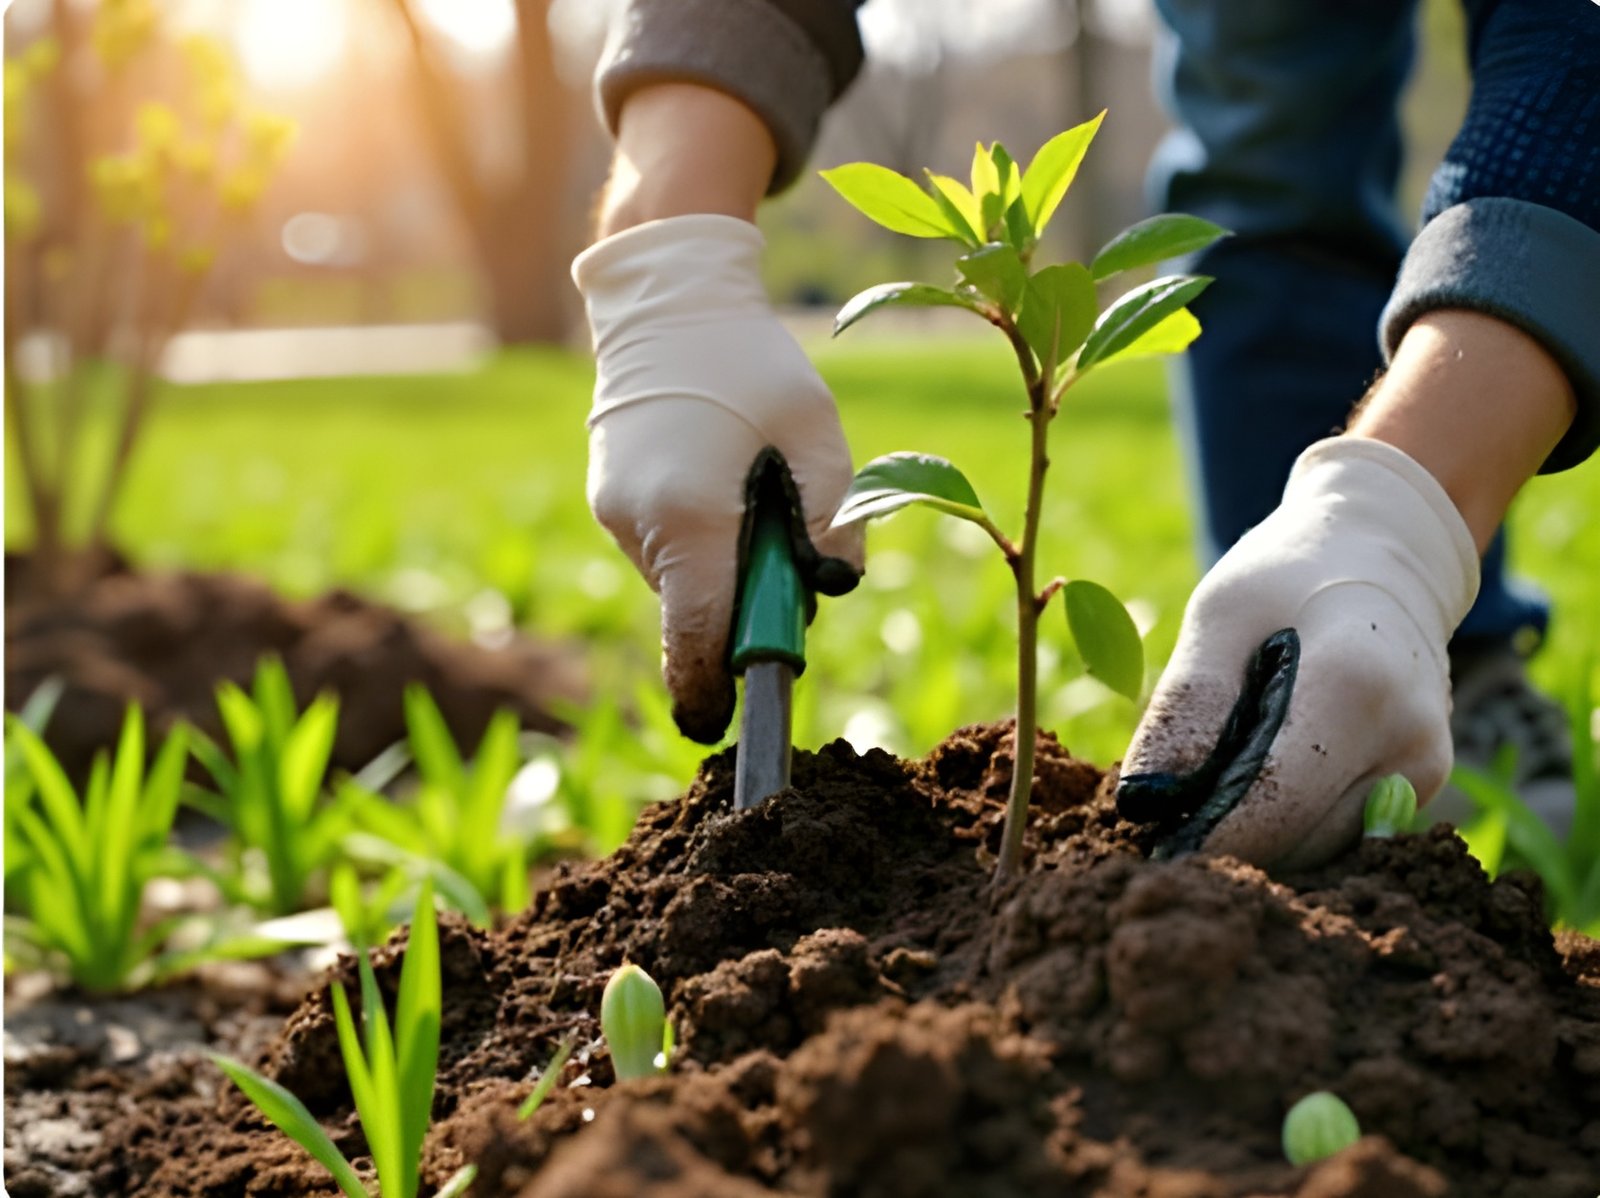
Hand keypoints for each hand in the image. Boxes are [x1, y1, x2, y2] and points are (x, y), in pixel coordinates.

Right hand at [575, 214, 863, 742]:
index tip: (731, 728)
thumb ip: (835, 525)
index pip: (700, 642)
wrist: (667, 298)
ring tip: (750, 485)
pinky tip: (717, 476)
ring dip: (723, 566)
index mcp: (691, 521)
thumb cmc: (754, 365)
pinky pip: (663, 551)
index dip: (718, 693)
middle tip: (786, 540)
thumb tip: (827, 594)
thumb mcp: (820, 439)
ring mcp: (615, 516)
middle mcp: (640, 528)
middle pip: (698, 616)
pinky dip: (697, 540)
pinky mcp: (608, 501)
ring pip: (681, 584)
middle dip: (747, 607)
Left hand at [1117, 437, 1479, 869]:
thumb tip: (1145, 801)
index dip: (1202, 840)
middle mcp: (1409, 744)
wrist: (1386, 555)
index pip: (1272, 809)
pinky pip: (1335, 832)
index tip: (1146, 846)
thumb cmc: (1289, 576)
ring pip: (1314, 848)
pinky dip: (1288, 822)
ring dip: (1256, 834)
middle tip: (1166, 813)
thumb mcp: (1221, 617)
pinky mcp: (1418, 788)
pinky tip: (1257, 774)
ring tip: (1214, 777)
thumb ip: (1188, 706)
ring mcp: (1423, 772)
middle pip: (1294, 841)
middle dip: (1224, 839)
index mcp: (1357, 689)